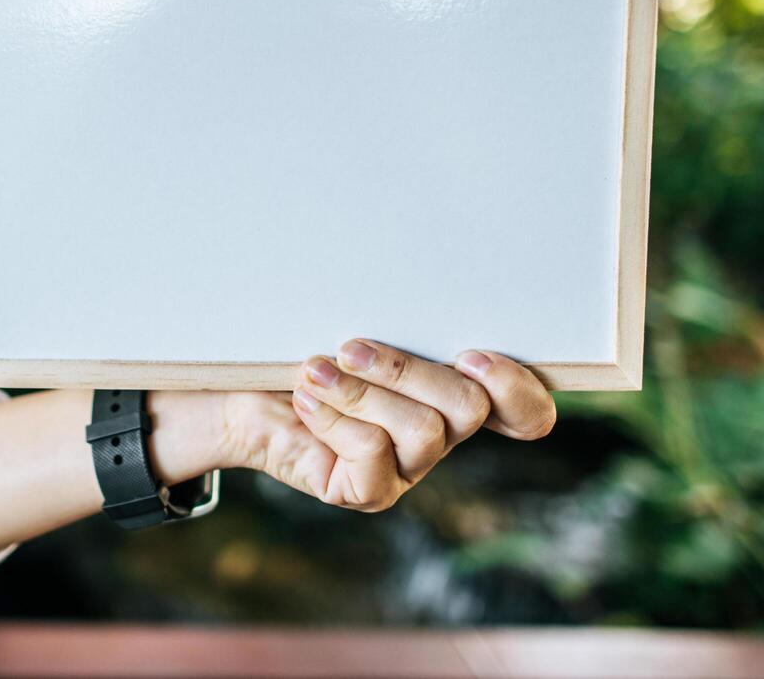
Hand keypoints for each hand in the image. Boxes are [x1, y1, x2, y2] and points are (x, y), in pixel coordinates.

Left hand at [214, 338, 555, 511]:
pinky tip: (305, 398)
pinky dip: (334, 419)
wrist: (238, 388)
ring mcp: (407, 467)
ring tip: (313, 369)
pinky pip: (373, 456)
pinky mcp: (368, 491)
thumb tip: (417, 270)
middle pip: (471, 408)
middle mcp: (440, 432)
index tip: (473, 355)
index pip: (526, 412)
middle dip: (408, 370)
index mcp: (451, 388)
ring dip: (362, 391)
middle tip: (352, 347)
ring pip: (423, 430)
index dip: (519, 389)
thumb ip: (398, 311)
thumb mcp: (354, 314)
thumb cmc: (299, 341)